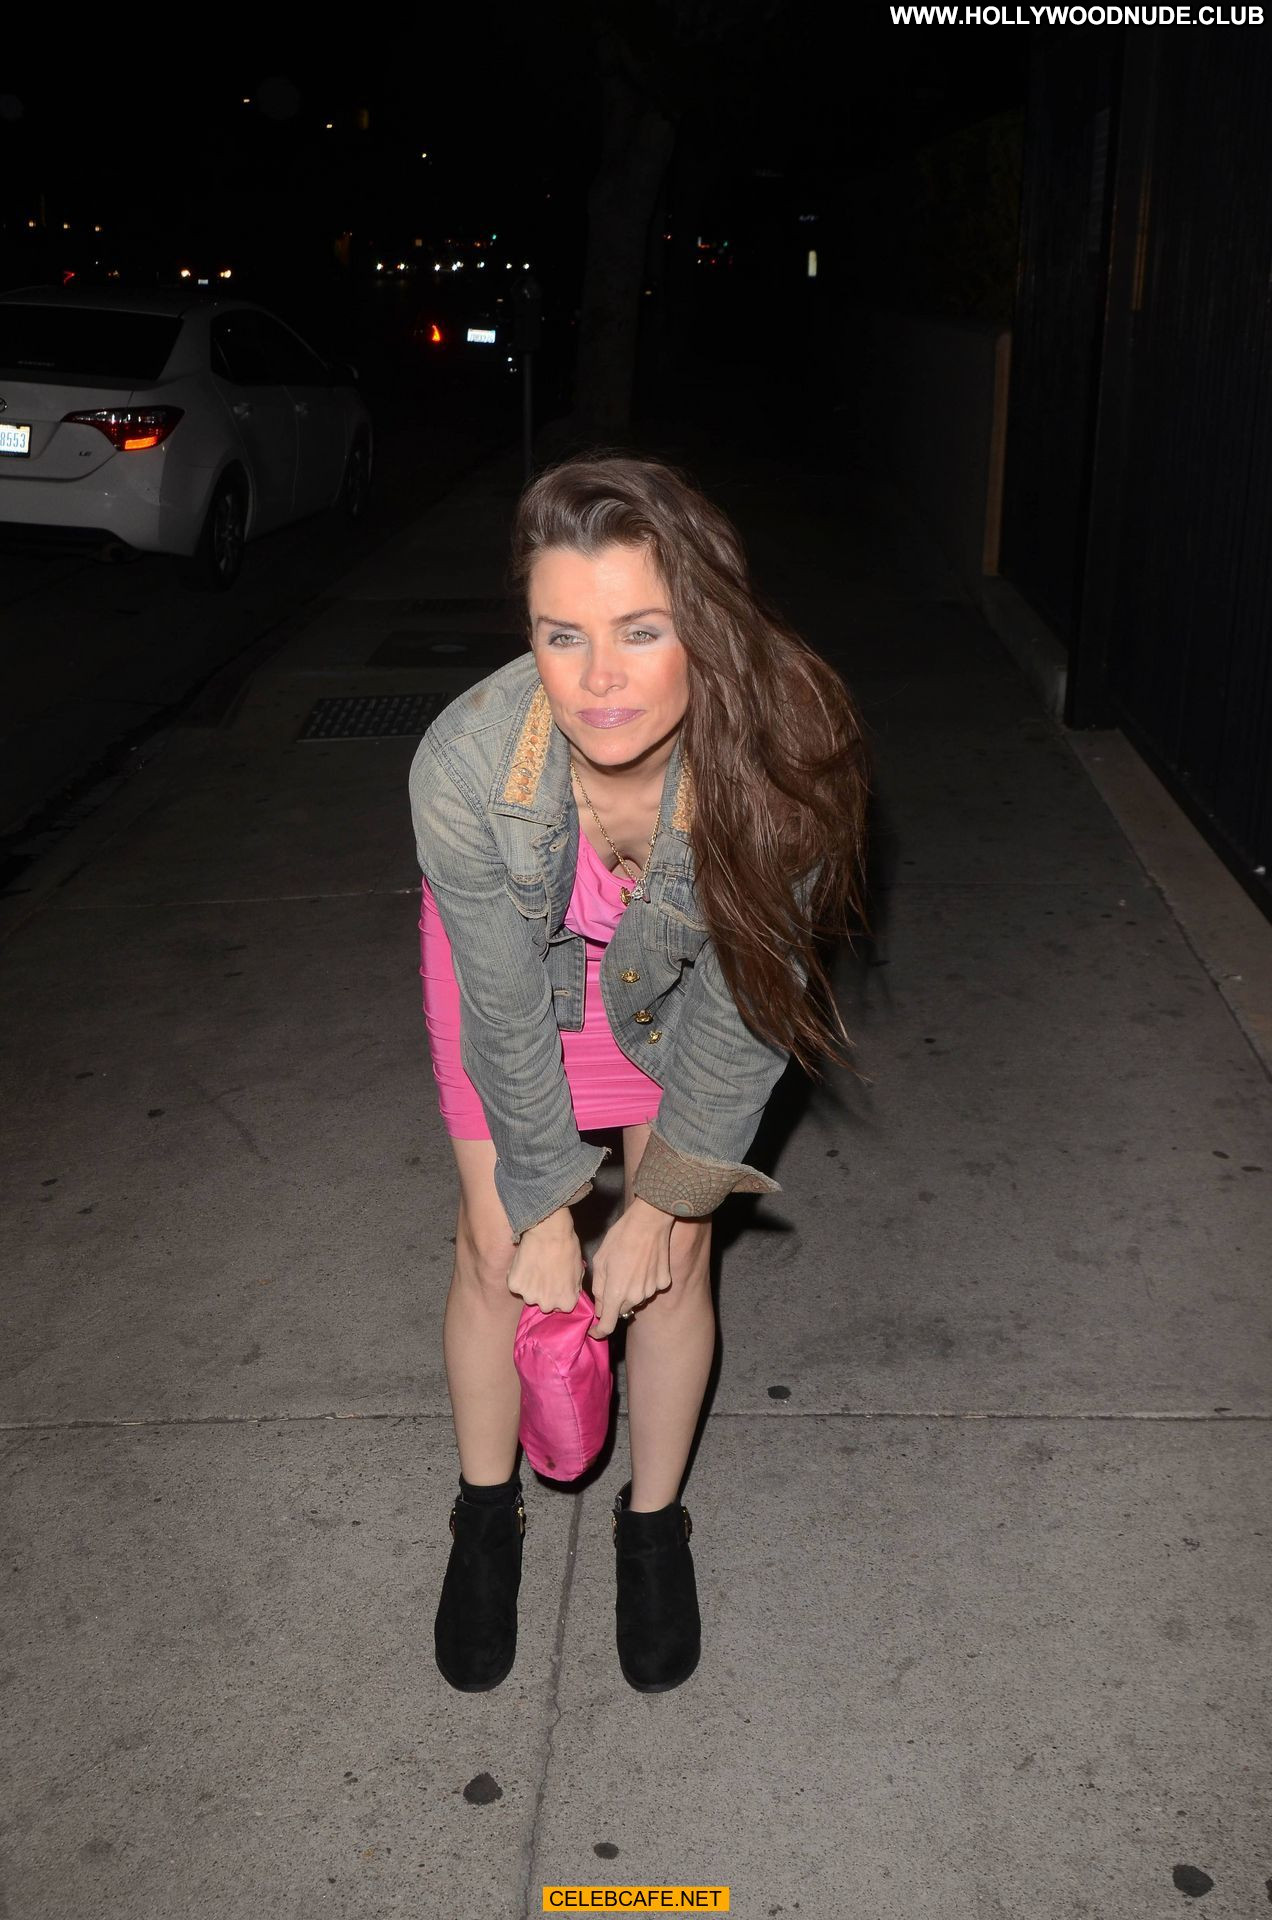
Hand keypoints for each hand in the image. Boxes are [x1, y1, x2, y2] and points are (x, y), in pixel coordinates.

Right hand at [506, 1207, 585, 1314]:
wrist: (549, 1233)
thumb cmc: (568, 1248)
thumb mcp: (579, 1271)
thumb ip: (573, 1287)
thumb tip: (569, 1291)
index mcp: (566, 1302)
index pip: (561, 1305)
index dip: (558, 1292)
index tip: (556, 1281)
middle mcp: (547, 1304)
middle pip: (543, 1303)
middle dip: (543, 1292)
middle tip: (543, 1274)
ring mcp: (529, 1296)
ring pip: (528, 1294)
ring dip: (529, 1285)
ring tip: (533, 1267)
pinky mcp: (515, 1286)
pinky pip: (515, 1284)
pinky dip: (517, 1276)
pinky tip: (524, 1263)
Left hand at [587, 1198, 673, 1338]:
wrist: (649, 1223)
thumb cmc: (620, 1238)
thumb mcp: (600, 1261)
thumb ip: (599, 1288)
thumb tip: (601, 1307)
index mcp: (615, 1293)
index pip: (607, 1325)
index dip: (599, 1331)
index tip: (595, 1331)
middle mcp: (635, 1296)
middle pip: (622, 1308)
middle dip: (615, 1300)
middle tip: (614, 1278)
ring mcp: (652, 1290)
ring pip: (637, 1298)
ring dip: (632, 1290)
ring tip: (630, 1266)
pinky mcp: (664, 1282)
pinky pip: (652, 1288)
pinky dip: (647, 1281)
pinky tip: (645, 1263)